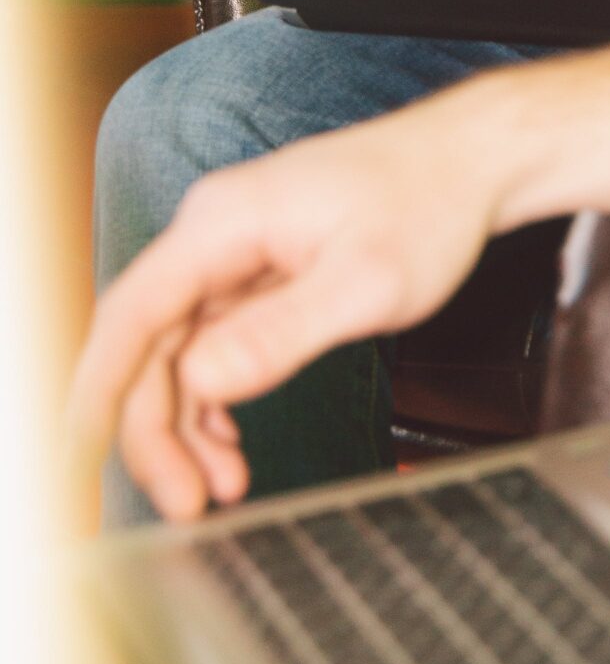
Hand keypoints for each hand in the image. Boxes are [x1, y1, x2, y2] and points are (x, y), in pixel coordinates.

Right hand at [72, 97, 502, 520]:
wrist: (472, 162)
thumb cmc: (431, 204)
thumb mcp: (367, 284)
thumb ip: (282, 333)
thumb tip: (203, 379)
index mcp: (225, 222)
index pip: (133, 312)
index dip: (99, 388)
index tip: (82, 453)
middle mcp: (216, 232)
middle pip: (149, 343)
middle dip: (155, 430)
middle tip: (186, 502)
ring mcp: (235, 251)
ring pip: (178, 350)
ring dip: (186, 424)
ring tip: (217, 489)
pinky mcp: (258, 270)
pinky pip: (211, 343)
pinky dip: (213, 399)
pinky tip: (228, 445)